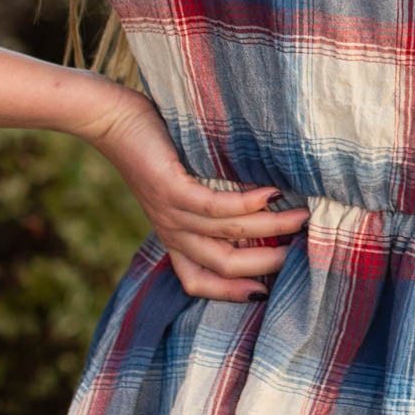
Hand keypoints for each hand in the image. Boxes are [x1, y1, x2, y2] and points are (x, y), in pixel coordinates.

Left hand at [69, 78, 309, 303]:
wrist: (112, 120)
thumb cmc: (153, 147)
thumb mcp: (180, 184)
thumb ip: (208, 202)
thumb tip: (261, 205)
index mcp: (172, 236)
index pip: (197, 281)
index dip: (231, 293)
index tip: (267, 291)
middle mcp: (171, 231)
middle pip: (223, 265)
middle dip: (267, 263)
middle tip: (303, 252)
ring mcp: (169, 212)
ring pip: (227, 235)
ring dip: (270, 228)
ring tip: (301, 216)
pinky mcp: (170, 189)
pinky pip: (213, 207)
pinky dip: (246, 204)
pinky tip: (270, 194)